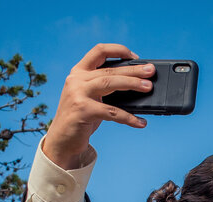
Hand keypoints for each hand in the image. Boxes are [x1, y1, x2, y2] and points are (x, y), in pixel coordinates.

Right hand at [43, 44, 154, 169]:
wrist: (62, 139)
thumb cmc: (82, 116)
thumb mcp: (91, 96)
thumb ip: (106, 87)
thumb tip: (138, 84)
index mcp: (79, 71)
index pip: (99, 51)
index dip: (118, 50)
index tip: (135, 57)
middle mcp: (77, 79)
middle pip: (109, 70)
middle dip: (133, 70)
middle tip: (150, 71)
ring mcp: (78, 94)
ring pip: (109, 83)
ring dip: (131, 84)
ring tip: (148, 87)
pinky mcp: (83, 111)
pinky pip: (111, 112)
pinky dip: (128, 117)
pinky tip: (141, 122)